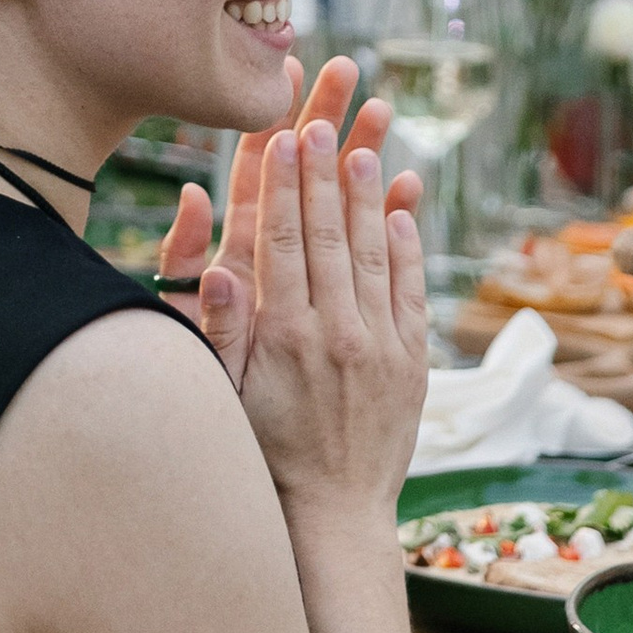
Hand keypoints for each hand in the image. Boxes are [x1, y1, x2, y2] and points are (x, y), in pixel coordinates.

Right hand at [156, 58, 425, 514]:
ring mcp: (381, 348)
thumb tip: (219, 271)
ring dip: (369, 195)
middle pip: (330, 235)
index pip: (284, 240)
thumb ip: (221, 328)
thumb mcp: (227, 394)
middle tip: (322, 118)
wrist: (331, 514)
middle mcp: (337, 334)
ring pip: (375, 254)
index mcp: (285, 336)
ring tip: (364, 145)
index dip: (285, 183)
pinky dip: (408, 246)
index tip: (285, 134)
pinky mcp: (413, 364)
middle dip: (324, 171)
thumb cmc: (264, 451)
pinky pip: (412, 291)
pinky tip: (403, 208)